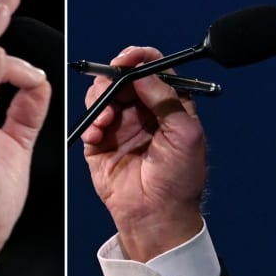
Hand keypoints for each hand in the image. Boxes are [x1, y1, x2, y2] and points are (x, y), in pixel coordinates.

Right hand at [82, 46, 206, 261]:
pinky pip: (89, 120)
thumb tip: (143, 71)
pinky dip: (90, 122)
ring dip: (100, 99)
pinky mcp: (100, 143)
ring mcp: (120, 126)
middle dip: (114, 78)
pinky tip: (98, 134)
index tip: (128, 59)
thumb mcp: (185, 132)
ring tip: (106, 118)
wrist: (157, 216)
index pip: (154, 70)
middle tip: (112, 85)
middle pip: (123, 77)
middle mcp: (143, 112)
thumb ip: (165, 97)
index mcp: (169, 106)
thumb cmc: (180, 180)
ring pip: (103, 94)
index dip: (140, 59)